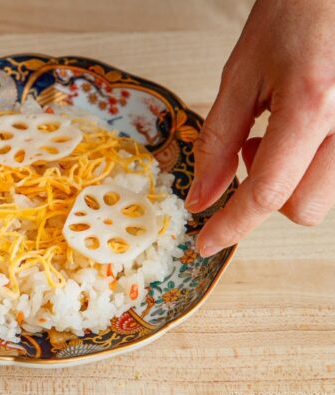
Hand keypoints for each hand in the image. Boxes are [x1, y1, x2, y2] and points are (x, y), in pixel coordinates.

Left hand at [188, 0, 334, 255]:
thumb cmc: (298, 13)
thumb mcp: (242, 72)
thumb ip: (218, 139)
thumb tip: (201, 198)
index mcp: (313, 106)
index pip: (267, 192)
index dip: (231, 225)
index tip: (205, 243)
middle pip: (304, 207)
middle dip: (267, 194)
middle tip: (251, 147)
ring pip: (325, 193)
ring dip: (293, 177)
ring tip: (282, 126)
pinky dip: (316, 162)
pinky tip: (309, 125)